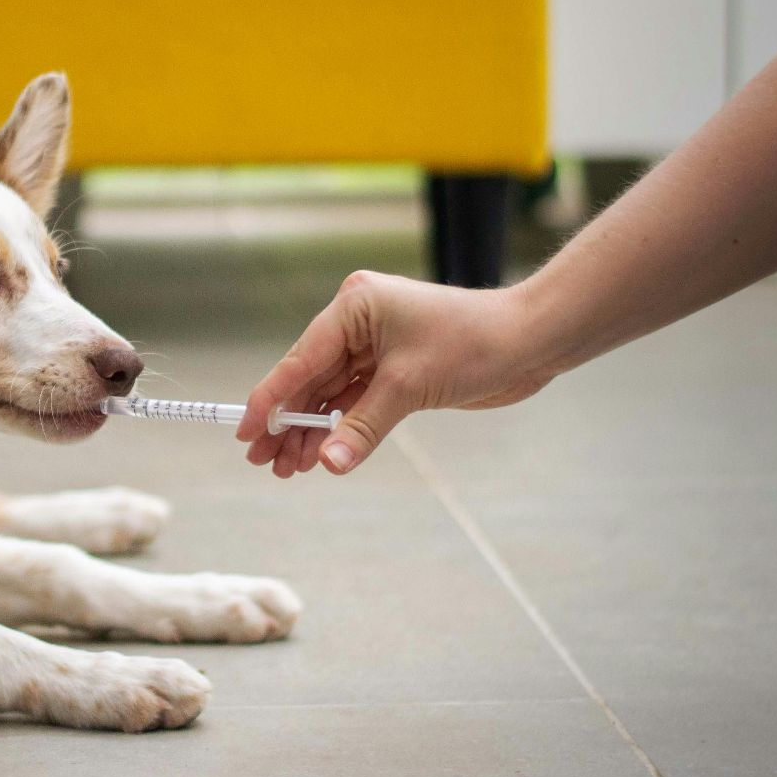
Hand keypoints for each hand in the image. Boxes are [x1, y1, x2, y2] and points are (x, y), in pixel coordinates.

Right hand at [235, 272, 556, 476]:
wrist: (530, 342)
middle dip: (288, 423)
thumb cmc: (474, 344)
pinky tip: (321, 454)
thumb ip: (363, 426)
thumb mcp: (409, 386)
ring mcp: (375, 345)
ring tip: (288, 469)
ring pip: (329, 394)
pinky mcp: (393, 368)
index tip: (245, 432)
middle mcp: (358, 322)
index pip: (300, 359)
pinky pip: (354, 400)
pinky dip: (339, 427)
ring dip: (311, 431)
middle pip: (309, 379)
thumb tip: (329, 463)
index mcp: (354, 306)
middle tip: (263, 462)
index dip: (270, 399)